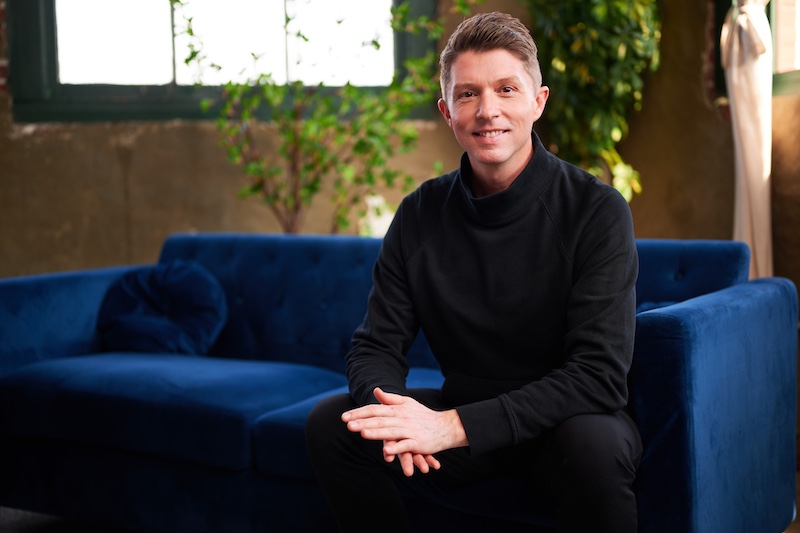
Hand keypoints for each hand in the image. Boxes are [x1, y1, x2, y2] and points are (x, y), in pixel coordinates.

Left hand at [342, 387, 467, 476]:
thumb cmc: (423, 415)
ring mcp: (410, 430)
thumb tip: (376, 390)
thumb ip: (391, 399)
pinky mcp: (418, 442)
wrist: (446, 426)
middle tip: (347, 425)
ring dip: (375, 432)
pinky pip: (405, 445)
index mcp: (398, 409)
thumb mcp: (407, 403)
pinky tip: (386, 451)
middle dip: (363, 422)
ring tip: (361, 433)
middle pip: (380, 420)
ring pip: (390, 431)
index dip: (360, 413)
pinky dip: (396, 448)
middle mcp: (402, 418)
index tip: (344, 417)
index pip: (375, 409)